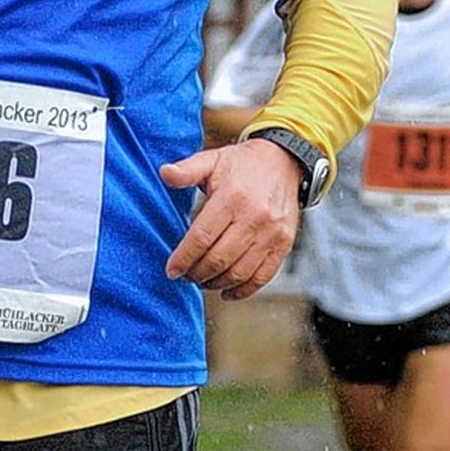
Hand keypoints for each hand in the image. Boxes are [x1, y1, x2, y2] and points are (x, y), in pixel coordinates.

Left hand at [159, 139, 301, 299]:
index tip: (171, 270)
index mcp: (232, 197)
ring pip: (239, 272)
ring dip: (216, 283)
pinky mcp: (284, 244)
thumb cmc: (243, 164)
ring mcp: (272, 234)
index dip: (183, 258)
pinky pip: (262, 276)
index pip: (202, 237)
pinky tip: (226, 291)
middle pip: (219, 259)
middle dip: (197, 274)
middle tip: (184, 277)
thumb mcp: (212, 159)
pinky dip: (243, 290)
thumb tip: (165, 173)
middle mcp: (255, 217)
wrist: (284, 161)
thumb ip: (187, 170)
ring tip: (202, 281)